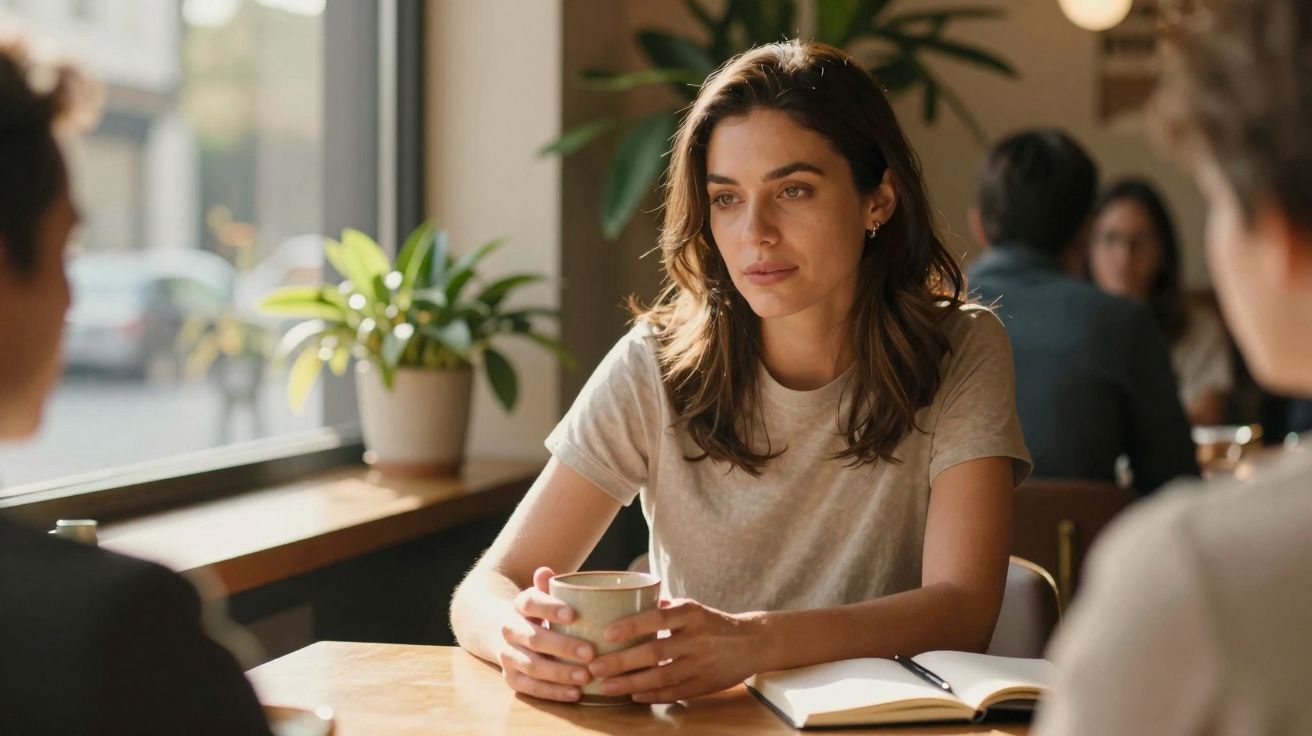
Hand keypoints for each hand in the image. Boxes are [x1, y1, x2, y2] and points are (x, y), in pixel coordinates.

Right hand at [496, 566, 596, 702]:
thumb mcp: (544, 595)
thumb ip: (550, 586)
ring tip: (586, 676)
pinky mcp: (511, 678)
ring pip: (531, 666)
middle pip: (533, 638)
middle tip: (590, 652)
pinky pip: (530, 688)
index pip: (531, 603)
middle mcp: (510, 629)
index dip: (550, 608)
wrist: (506, 630)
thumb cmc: (541, 612)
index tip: (573, 615)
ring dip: (559, 673)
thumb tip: (546, 571)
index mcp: (520, 605)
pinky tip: (575, 693)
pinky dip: (553, 692)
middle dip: (562, 647)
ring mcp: (508, 655)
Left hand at [584, 598, 765, 703]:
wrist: (753, 642)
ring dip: (631, 683)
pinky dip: (653, 695)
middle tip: (595, 667)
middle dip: (622, 662)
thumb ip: (663, 608)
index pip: (658, 617)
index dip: (632, 626)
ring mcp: (702, 663)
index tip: (606, 634)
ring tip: (607, 686)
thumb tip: (626, 602)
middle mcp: (698, 637)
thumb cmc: (713, 623)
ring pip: (662, 676)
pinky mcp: (706, 684)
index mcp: (692, 613)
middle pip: (655, 652)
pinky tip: (633, 696)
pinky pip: (675, 692)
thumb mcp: (693, 608)